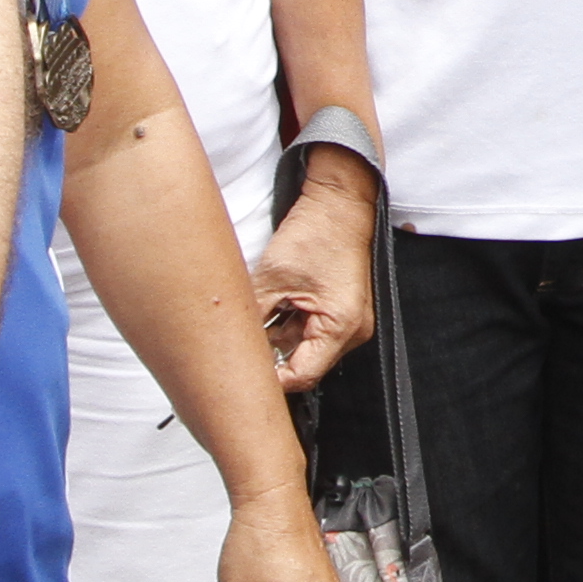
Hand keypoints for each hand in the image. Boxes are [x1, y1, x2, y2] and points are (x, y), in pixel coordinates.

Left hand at [258, 165, 377, 390]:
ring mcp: (348, 321)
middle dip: (273, 355)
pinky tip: (275, 304)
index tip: (244, 370)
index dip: (271, 377)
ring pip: (304, 347)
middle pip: (304, 364)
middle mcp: (352, 331)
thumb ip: (253, 317)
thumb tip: (231, 342)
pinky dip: (289, 323)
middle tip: (244, 343)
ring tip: (261, 312)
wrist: (338, 203)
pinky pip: (310, 330)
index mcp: (341, 327)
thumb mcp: (272, 278)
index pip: (302, 376)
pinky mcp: (340, 311)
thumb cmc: (317, 232)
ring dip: (279, 337)